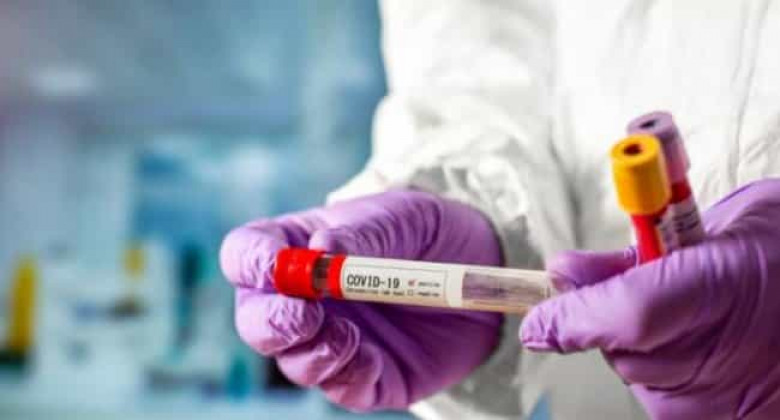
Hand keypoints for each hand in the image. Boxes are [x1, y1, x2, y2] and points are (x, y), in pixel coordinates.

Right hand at [220, 190, 502, 410]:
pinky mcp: (364, 376)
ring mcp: (331, 339)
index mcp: (297, 247)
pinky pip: (340, 388)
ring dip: (311, 353)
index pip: (247, 255)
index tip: (274, 265)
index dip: (250, 263)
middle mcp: (304, 298)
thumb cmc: (427, 231)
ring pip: (292, 362)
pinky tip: (370, 357)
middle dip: (272, 322)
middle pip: (256, 319)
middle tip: (306, 315)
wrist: (480, 267)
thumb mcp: (399, 217)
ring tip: (349, 336)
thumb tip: (322, 251)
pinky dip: (348, 376)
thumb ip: (362, 233)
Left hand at [521, 179, 779, 418]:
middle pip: (625, 353)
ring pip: (644, 381)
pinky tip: (715, 350)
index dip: (573, 319)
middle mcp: (727, 358)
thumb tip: (565, 271)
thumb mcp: (730, 222)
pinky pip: (674, 404)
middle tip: (654, 287)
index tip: (537, 321)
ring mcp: (733, 404)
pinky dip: (675, 377)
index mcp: (724, 287)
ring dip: (648, 350)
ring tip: (703, 316)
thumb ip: (638, 251)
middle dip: (612, 322)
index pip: (626, 315)